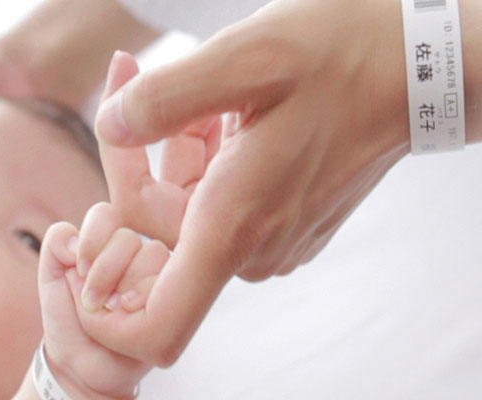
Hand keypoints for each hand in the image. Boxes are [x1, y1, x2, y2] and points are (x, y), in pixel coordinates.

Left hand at [37, 210, 161, 398]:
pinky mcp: (173, 291)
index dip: (91, 241)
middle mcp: (132, 251)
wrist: (85, 362)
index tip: (79, 272)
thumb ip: (56, 246)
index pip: (105, 215)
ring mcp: (155, 270)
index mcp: (104, 242)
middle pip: (128, 237)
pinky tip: (134, 311)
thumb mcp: (51, 279)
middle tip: (94, 301)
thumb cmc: (69, 319)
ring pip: (153, 253)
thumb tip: (75, 237)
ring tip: (115, 309)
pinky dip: (147, 294)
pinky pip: (170, 277)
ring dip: (128, 284)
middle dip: (106, 270)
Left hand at [86, 0, 427, 364]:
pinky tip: (225, 108)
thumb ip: (166, 99)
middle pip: (155, 234)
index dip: (106, 308)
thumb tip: (111, 126)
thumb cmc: (341, 56)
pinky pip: (216, 199)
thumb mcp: (248, 57)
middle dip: (134, 158)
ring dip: (174, 146)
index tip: (88, 239)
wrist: (415, 67)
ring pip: (185, 208)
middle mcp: (252, 245)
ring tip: (202, 86)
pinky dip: (203, 154)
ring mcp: (270, 237)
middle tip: (134, 79)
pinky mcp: (282, 219)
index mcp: (235, 224)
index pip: (157, 325)